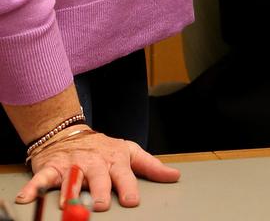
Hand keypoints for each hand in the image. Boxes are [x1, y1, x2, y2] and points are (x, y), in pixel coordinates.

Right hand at [16, 127, 179, 210]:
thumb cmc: (103, 149)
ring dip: (70, 190)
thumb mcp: (129, 152)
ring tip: (68, 205)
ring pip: (72, 178)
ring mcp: (73, 164)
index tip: (132, 200)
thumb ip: (151, 166)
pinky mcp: (52, 168)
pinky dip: (33, 188)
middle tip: (100, 205)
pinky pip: (41, 179)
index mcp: (115, 158)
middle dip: (99, 190)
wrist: (69, 133)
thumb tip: (175, 176)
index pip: (124, 173)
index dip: (128, 186)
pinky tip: (26, 199)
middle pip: (98, 177)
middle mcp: (94, 161)